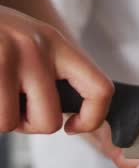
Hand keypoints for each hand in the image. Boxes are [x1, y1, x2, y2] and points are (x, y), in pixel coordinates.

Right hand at [0, 5, 113, 133]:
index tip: (73, 125)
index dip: (93, 118)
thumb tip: (85, 123)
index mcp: (56, 43)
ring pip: (9, 123)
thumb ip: (55, 73)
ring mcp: (4, 56)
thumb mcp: (30, 41)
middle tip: (12, 107)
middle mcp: (34, 47)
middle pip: (49, 121)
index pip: (100, 89)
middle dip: (28, 124)